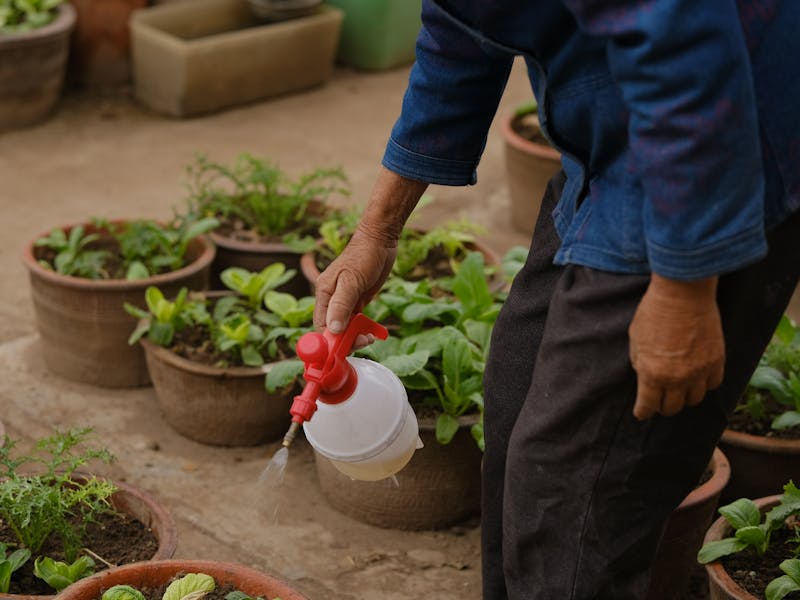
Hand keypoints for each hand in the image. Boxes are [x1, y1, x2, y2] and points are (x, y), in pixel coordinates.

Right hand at [312, 167, 427, 336]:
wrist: (380, 240)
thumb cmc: (364, 256)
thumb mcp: (352, 281)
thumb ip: (342, 305)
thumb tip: (333, 330)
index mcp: (323, 294)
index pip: (320, 326)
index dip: (329, 341)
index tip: (343, 351)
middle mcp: (331, 299)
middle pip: (332, 330)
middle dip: (345, 341)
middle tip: (363, 343)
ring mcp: (344, 301)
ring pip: (344, 328)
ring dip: (355, 337)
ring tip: (369, 338)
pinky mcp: (356, 300)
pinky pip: (355, 321)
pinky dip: (362, 329)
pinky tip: (372, 332)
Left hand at [628, 274, 724, 419]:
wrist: (682, 294)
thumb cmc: (653, 312)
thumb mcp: (635, 339)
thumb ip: (640, 362)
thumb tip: (644, 375)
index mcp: (652, 373)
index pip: (648, 406)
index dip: (643, 412)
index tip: (642, 413)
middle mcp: (677, 378)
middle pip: (672, 408)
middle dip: (663, 406)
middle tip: (659, 400)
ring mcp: (699, 371)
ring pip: (694, 400)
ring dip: (685, 397)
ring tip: (679, 390)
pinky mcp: (716, 361)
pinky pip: (713, 385)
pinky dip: (705, 385)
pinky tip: (698, 378)